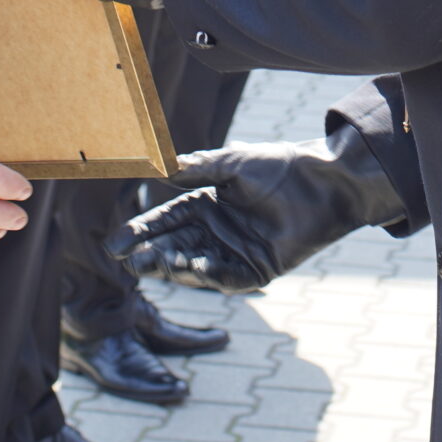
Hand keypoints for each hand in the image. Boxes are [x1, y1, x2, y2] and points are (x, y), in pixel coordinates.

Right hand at [108, 121, 408, 292]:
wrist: (323, 181)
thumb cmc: (280, 166)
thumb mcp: (232, 163)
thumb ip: (198, 167)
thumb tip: (161, 167)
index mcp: (208, 204)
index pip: (167, 220)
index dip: (143, 231)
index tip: (118, 242)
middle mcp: (218, 231)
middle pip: (176, 246)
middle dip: (151, 254)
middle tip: (129, 259)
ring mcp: (236, 252)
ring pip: (195, 266)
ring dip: (173, 266)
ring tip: (150, 264)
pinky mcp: (258, 270)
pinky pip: (228, 278)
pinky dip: (210, 275)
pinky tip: (193, 268)